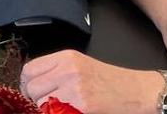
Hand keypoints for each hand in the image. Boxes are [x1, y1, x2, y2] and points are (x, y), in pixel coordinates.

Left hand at [20, 50, 163, 113]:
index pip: (29, 70)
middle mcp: (67, 70)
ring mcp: (74, 88)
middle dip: (36, 99)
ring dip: (47, 109)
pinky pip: (55, 113)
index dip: (28, 84)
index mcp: (66, 57)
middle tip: (48, 105)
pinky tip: (72, 112)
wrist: (139, 91)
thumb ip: (57, 71)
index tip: (33, 93)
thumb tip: (32, 84)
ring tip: (62, 108)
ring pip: (41, 103)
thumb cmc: (112, 81)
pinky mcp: (82, 106)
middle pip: (32, 88)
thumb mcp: (81, 66)